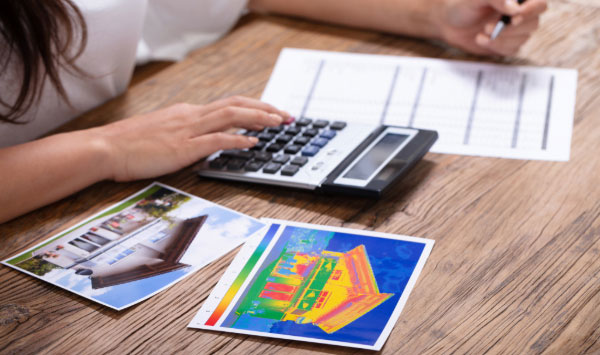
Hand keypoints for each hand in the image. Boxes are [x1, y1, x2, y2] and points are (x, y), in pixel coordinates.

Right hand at [97, 96, 290, 180]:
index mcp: (188, 113)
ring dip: (259, 118)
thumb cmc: (130, 144)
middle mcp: (191, 115)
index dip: (254, 107)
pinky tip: (253, 141)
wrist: (105, 148)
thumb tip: (209, 141)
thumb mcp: (164, 133)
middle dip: (265, 108)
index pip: (229, 105)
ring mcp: (188, 130)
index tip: (272, 113)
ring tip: (279, 122)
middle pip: (237, 104)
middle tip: (287, 115)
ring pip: (232, 116)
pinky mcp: (183, 147)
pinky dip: (238, 138)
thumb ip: (187, 134)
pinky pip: (216, 139)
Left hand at [434, 0, 547, 55]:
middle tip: (488, 27)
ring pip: (523, 38)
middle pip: (533, 23)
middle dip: (510, 28)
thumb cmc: (463, 6)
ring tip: (481, 32)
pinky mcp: (506, 44)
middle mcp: (520, 13)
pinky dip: (496, 47)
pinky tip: (481, 39)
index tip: (514, 17)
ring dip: (501, 38)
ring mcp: (515, 30)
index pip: (539, 4)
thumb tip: (515, 8)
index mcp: (517, 0)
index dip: (531, 11)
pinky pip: (512, 50)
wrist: (449, 23)